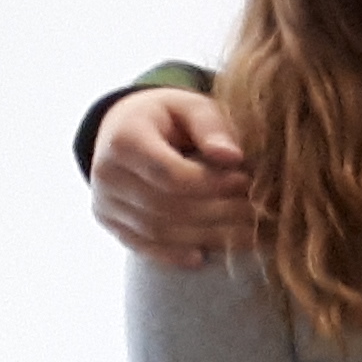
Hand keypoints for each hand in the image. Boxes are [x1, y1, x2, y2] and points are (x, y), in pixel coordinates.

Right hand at [93, 87, 256, 267]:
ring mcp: (104, 202)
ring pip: (158, 231)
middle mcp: (106, 174)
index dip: (213, 184)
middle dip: (218, 213)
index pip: (171, 175)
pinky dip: (175, 254)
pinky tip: (205, 255)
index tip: (245, 181)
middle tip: (257, 213)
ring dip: (206, 237)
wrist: (125, 128)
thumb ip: (211, 126)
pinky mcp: (109, 222)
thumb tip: (233, 157)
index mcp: (125, 139)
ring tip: (246, 233)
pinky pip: (143, 246)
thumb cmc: (169, 117)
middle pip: (167, 207)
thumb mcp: (190, 106)